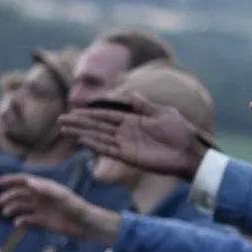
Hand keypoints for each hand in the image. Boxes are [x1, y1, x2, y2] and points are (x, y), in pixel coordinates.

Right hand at [0, 172, 122, 243]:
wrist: (85, 224)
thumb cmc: (75, 206)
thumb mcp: (61, 196)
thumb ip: (45, 189)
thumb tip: (28, 181)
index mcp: (45, 187)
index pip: (25, 180)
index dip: (12, 180)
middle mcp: (41, 197)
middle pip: (20, 194)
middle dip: (9, 196)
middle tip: (0, 202)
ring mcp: (41, 209)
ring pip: (22, 207)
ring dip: (12, 208)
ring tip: (6, 213)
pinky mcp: (42, 222)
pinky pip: (28, 220)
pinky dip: (21, 222)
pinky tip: (18, 224)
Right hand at [60, 96, 207, 178]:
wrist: (189, 151)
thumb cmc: (180, 130)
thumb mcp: (162, 112)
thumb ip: (145, 105)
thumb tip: (132, 94)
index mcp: (133, 119)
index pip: (106, 115)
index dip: (90, 113)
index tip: (74, 110)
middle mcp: (126, 132)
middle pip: (98, 126)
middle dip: (80, 123)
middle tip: (61, 120)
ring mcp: (126, 144)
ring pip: (99, 138)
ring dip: (82, 134)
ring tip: (64, 130)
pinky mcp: (129, 156)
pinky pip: (108, 150)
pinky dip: (94, 145)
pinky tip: (81, 140)